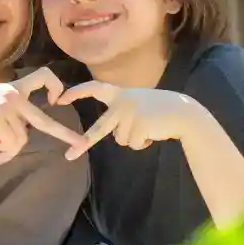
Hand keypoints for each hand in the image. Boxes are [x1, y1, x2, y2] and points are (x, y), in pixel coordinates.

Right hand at [0, 67, 84, 163]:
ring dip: (10, 149)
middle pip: (44, 119)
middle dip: (65, 134)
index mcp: (14, 87)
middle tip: (80, 145)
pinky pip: (11, 143)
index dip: (55, 87)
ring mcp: (6, 107)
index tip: (57, 100)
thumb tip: (18, 139)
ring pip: (21, 139)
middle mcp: (13, 95)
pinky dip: (3, 150)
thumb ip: (9, 114)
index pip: (43, 76)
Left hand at [57, 82, 204, 159]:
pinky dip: (142, 144)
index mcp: (120, 93)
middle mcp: (122, 103)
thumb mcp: (139, 102)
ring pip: (121, 140)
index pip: (94, 88)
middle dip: (84, 143)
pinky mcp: (137, 127)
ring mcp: (129, 115)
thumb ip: (123, 110)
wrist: (183, 112)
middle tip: (69, 156)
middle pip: (99, 128)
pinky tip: (153, 133)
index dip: (77, 92)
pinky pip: (133, 144)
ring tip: (149, 128)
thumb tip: (115, 132)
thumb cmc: (162, 109)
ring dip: (134, 139)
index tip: (60, 99)